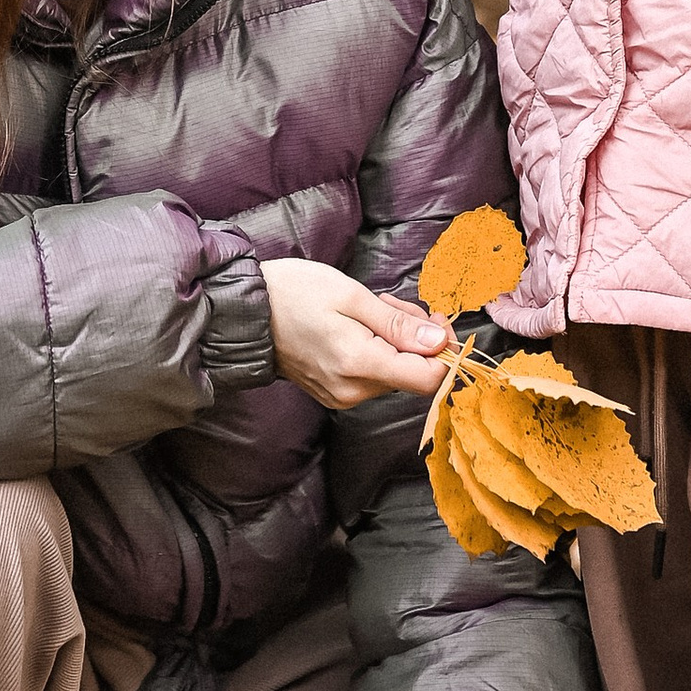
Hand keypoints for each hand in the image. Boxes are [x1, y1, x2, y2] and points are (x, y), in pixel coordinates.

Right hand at [262, 258, 451, 409]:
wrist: (247, 313)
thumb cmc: (295, 293)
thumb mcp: (352, 296)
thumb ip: (398, 324)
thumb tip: (439, 343)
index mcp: (359, 364)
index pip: (428, 379)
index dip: (443, 351)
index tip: (437, 321)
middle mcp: (353, 391)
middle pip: (412, 373)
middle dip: (414, 336)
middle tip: (391, 304)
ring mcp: (342, 396)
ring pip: (394, 372)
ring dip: (394, 340)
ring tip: (369, 311)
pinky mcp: (335, 394)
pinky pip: (373, 376)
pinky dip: (376, 351)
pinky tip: (357, 328)